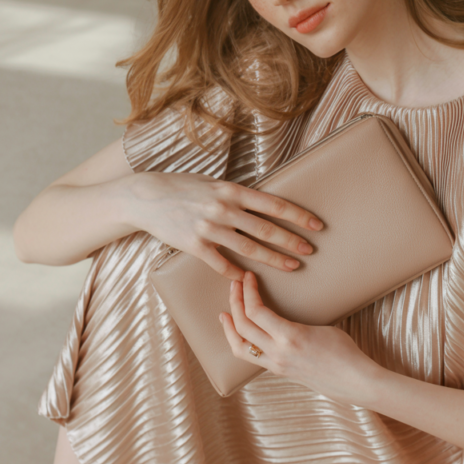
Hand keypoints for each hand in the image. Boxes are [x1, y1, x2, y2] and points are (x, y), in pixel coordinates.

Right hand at [128, 171, 322, 279]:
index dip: (297, 216)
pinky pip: (222, 264)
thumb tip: (263, 202)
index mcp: (232, 191)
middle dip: (292, 241)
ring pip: (250, 249)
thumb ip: (237, 194)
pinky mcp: (195, 246)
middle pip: (267, 229)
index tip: (316, 225)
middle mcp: (224, 209)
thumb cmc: (183, 187)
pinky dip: (236, 273)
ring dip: (274, 259)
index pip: (273, 205)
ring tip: (293, 266)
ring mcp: (209, 228)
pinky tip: (249, 280)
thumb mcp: (213, 183)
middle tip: (311, 250)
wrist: (147, 197)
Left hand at [219, 270, 375, 403]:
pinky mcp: (278, 371)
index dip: (247, 291)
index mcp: (290, 336)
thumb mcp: (322, 327)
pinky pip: (251, 356)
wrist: (355, 382)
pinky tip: (240, 334)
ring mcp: (276, 365)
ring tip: (225, 313)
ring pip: (239, 347)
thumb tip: (281, 313)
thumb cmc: (346, 351)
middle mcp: (278, 352)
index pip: (256, 311)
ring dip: (230, 328)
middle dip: (235, 302)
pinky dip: (240, 342)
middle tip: (234, 285)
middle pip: (243, 325)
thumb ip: (294, 323)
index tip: (247, 277)